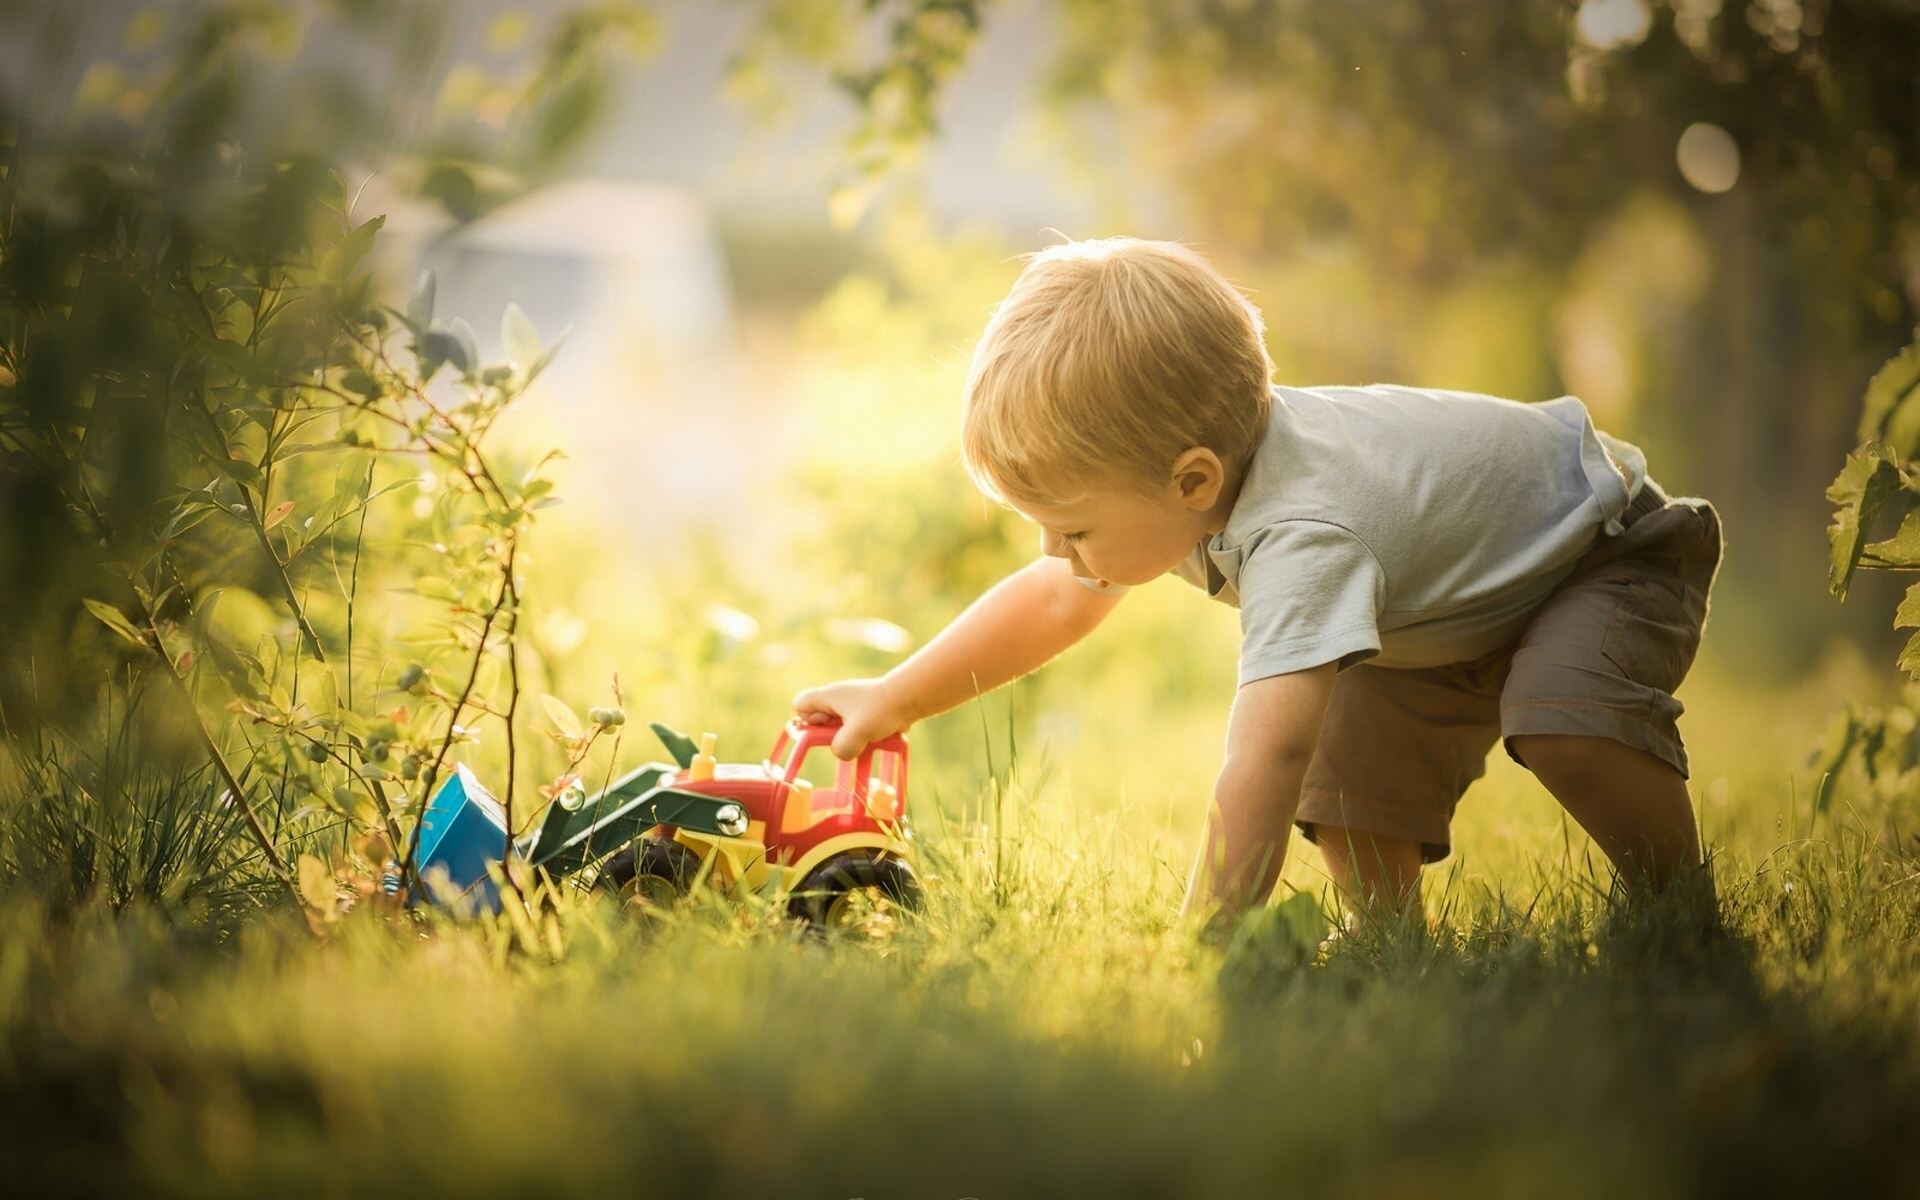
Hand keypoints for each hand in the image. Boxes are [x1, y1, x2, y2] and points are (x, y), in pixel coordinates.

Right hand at [791, 676, 911, 760]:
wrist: (908, 698)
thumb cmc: (880, 710)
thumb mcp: (857, 733)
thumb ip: (842, 748)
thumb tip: (842, 753)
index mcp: (829, 697)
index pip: (800, 706)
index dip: (806, 721)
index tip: (823, 728)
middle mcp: (836, 700)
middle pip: (818, 720)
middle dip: (829, 734)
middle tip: (846, 735)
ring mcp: (850, 707)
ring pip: (836, 728)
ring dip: (847, 738)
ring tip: (863, 737)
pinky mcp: (863, 714)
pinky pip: (852, 729)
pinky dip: (860, 737)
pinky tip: (872, 738)